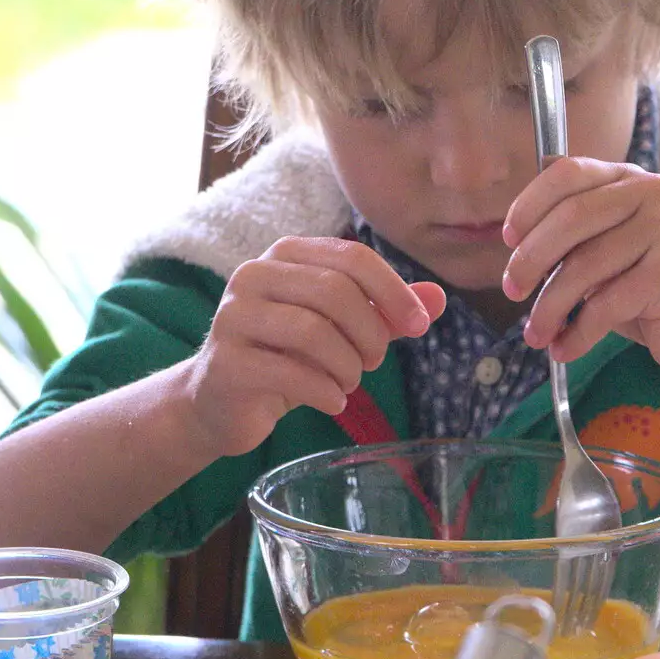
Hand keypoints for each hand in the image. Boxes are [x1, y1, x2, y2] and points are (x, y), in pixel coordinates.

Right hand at [184, 236, 445, 455]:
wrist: (219, 403)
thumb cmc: (285, 358)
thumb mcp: (341, 330)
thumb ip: (384, 311)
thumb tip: (439, 299)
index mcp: (285, 255)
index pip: (352, 257)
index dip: (394, 290)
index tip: (418, 326)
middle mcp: (254, 275)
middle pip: (334, 291)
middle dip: (370, 333)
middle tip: (374, 362)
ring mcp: (234, 317)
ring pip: (313, 331)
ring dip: (347, 365)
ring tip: (349, 383)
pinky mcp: (226, 362)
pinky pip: (291, 372)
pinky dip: (325, 391)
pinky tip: (332, 401)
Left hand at [501, 158, 659, 380]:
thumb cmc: (654, 291)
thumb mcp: (611, 252)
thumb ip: (575, 234)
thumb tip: (515, 227)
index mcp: (632, 180)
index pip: (568, 174)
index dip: (529, 205)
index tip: (507, 239)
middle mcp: (654, 194)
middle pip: (571, 218)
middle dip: (529, 260)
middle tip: (511, 291)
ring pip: (583, 266)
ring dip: (549, 307)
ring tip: (536, 334)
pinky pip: (605, 304)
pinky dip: (577, 332)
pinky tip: (565, 347)